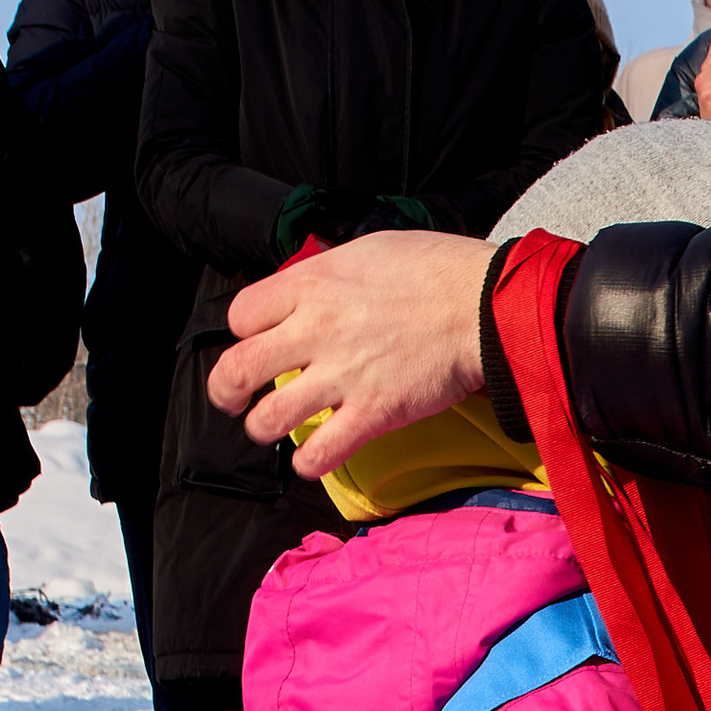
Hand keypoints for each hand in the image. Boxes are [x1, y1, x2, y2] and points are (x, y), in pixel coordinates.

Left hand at [207, 227, 492, 476]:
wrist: (484, 304)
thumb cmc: (438, 271)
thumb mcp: (369, 250)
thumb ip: (329, 273)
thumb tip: (313, 287)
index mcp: (311, 285)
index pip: (241, 315)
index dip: (245, 332)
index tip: (259, 341)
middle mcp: (316, 331)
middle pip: (237, 369)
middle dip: (226, 390)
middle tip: (234, 398)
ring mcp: (342, 375)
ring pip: (268, 418)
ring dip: (263, 428)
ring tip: (274, 426)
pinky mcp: (372, 413)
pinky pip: (318, 454)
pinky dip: (309, 461)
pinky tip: (315, 456)